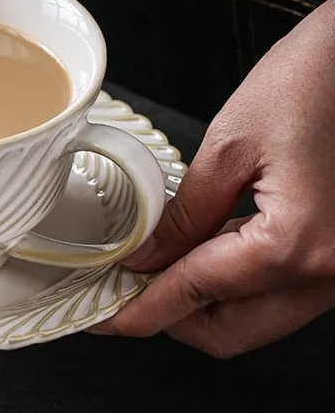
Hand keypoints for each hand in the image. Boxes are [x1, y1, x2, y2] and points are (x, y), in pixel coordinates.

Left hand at [91, 0, 334, 357]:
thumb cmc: (316, 81)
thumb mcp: (231, 146)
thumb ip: (184, 215)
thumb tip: (143, 257)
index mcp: (296, 246)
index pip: (194, 293)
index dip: (139, 308)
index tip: (101, 316)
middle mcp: (329, 273)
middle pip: (229, 331)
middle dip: (169, 319)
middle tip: (121, 293)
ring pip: (255, 318)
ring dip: (201, 302)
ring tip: (151, 272)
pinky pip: (279, 291)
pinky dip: (234, 284)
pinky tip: (198, 255)